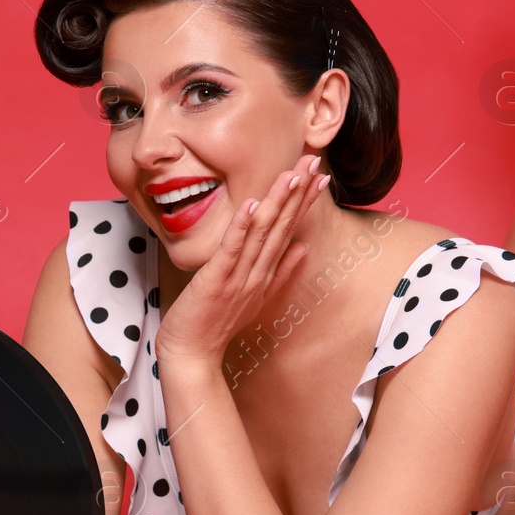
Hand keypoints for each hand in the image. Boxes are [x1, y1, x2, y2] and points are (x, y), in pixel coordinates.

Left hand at [154, 155, 329, 365]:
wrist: (194, 354)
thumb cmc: (218, 323)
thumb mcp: (256, 295)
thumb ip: (281, 273)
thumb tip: (302, 249)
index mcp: (266, 272)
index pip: (290, 229)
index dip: (304, 201)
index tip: (320, 176)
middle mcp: (257, 271)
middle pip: (282, 225)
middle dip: (297, 192)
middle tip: (313, 161)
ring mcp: (239, 276)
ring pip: (262, 233)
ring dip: (277, 202)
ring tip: (291, 175)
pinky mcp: (217, 280)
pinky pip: (232, 249)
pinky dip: (242, 227)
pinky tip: (252, 205)